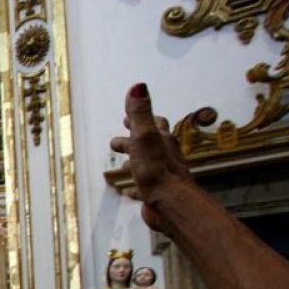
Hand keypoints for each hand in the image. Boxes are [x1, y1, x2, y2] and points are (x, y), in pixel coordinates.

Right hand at [109, 84, 192, 232]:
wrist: (171, 203)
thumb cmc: (156, 169)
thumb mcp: (144, 137)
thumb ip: (140, 113)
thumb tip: (138, 85)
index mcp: (162, 140)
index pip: (154, 124)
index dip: (141, 119)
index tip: (125, 117)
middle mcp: (165, 155)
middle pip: (149, 144)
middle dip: (133, 141)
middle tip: (117, 143)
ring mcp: (162, 176)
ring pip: (146, 166)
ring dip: (134, 164)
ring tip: (121, 166)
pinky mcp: (157, 194)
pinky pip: (144, 188)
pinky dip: (135, 187)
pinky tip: (128, 192)